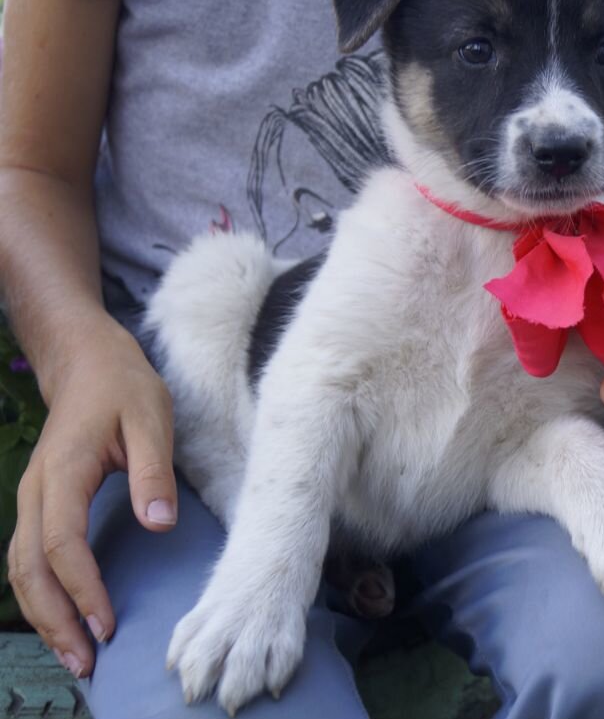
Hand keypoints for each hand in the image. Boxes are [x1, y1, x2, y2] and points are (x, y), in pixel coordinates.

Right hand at [6, 324, 176, 678]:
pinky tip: (65, 621)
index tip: (105, 622)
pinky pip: (29, 559)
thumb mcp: (151, 420)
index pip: (62, 543)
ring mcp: (33, 499)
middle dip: (54, 619)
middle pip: (29, 568)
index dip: (82, 587)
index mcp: (64, 471)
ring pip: (21, 569)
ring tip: (75, 656)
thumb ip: (153, 472)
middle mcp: (37, 491)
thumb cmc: (123, 388)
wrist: (89, 362)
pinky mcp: (41, 505)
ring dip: (44, 616)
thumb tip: (159, 523)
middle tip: (85, 662)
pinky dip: (42, 595)